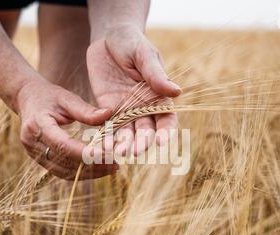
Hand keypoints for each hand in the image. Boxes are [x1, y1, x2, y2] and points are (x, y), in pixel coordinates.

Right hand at [16, 79, 117, 179]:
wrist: (26, 99)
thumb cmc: (49, 96)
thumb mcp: (67, 98)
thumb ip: (86, 110)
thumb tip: (108, 114)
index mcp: (38, 124)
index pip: (63, 145)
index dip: (85, 153)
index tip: (107, 155)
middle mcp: (32, 142)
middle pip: (64, 161)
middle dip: (92, 165)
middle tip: (115, 164)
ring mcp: (33, 153)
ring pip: (63, 171)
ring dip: (89, 173)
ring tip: (111, 168)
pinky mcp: (39, 159)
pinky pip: (61, 172)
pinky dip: (80, 172)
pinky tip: (98, 169)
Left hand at [87, 24, 181, 155]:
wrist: (107, 37)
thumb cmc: (131, 41)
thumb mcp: (144, 54)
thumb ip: (156, 74)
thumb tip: (176, 91)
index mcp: (158, 96)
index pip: (166, 119)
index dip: (166, 132)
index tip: (162, 142)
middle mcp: (143, 107)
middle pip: (146, 130)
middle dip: (142, 142)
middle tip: (135, 152)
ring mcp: (125, 110)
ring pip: (127, 132)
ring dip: (124, 144)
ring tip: (118, 152)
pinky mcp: (107, 109)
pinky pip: (108, 126)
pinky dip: (106, 137)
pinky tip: (102, 145)